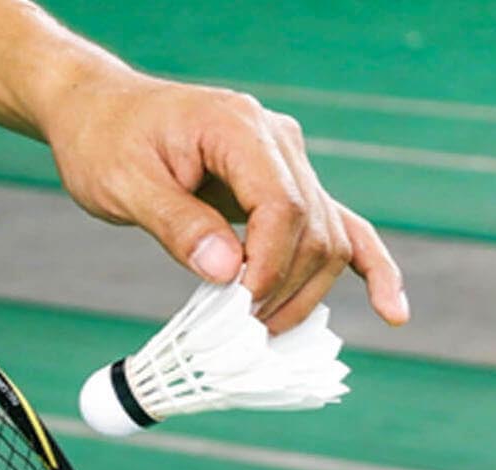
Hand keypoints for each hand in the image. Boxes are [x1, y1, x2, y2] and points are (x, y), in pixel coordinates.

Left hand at [38, 71, 408, 331]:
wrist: (102, 112)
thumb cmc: (105, 142)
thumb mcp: (123, 184)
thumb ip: (177, 224)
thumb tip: (228, 272)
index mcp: (239, 127)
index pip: (283, 205)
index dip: (268, 266)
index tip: (239, 306)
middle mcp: (278, 140)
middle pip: (312, 227)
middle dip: (283, 287)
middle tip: (238, 331)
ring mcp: (289, 161)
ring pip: (328, 237)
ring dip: (306, 291)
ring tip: (263, 332)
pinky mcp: (287, 184)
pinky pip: (340, 225)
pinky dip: (370, 267)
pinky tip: (392, 311)